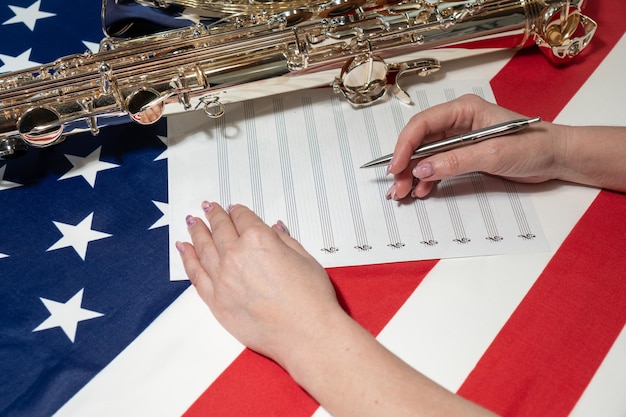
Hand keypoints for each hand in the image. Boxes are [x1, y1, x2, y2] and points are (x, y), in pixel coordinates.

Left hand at [176, 202, 340, 366]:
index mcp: (259, 239)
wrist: (306, 335)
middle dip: (214, 216)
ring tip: (192, 222)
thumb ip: (284, 240)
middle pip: (220, 229)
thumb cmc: (311, 300)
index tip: (233, 209)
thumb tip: (274, 229)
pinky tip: (183, 249)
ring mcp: (222, 279)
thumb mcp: (305, 258)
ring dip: (197, 232)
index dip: (238, 211)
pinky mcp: (216, 301)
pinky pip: (195, 274)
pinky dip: (187, 259)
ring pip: (203, 247)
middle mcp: (236, 255)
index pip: (243, 218)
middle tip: (208, 208)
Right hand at [388, 94, 565, 198]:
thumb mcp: (493, 154)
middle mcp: (458, 121)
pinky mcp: (465, 154)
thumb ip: (455, 161)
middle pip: (420, 140)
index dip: (405, 145)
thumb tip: (422, 170)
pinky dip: (427, 178)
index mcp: (463, 110)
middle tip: (397, 187)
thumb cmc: (534, 146)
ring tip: (404, 193)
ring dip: (413, 173)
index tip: (396, 167)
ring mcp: (460, 138)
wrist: (557, 158)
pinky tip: (422, 190)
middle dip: (406, 164)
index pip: (423, 124)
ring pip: (426, 155)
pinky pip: (438, 164)